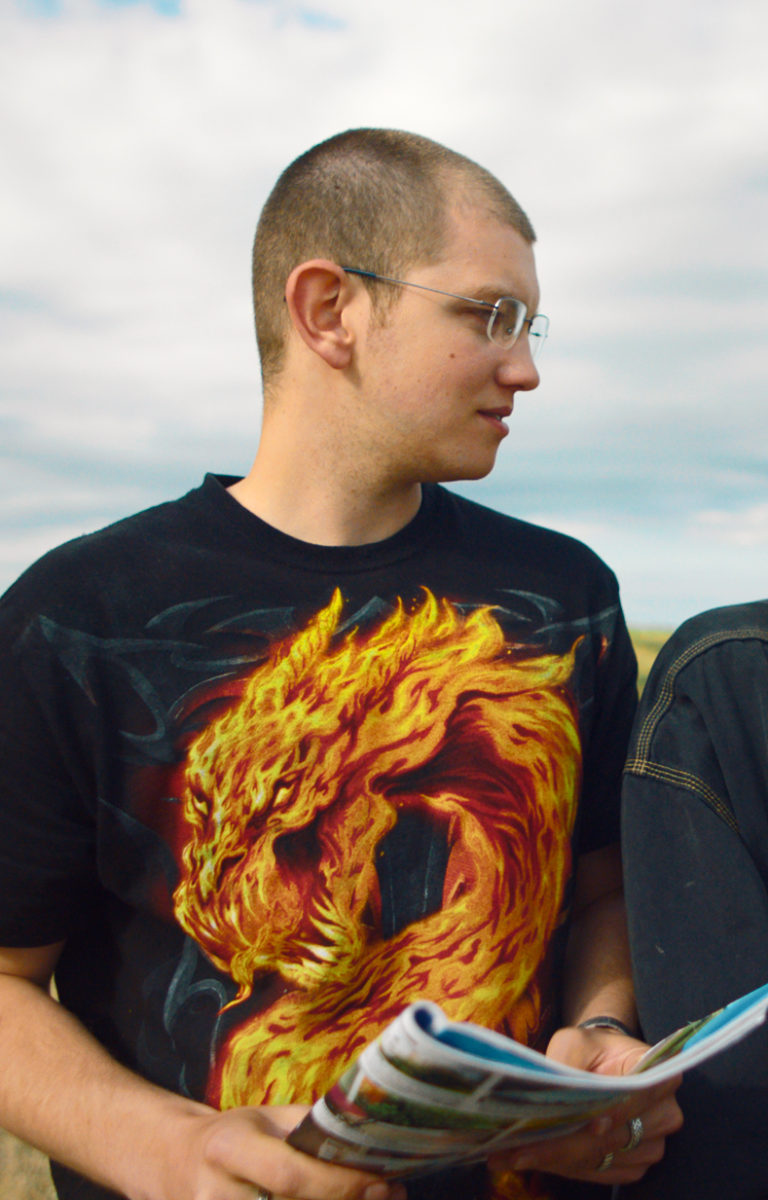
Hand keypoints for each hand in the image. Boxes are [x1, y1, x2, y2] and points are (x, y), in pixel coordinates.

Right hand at [158, 1101, 406, 1199]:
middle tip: (390, 1196)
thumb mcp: (266, 1119)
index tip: (380, 1182)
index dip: (339, 1185)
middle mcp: (216, 1195)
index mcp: (228, 1148)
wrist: (176, 1165)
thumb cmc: (233, 1136)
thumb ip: (311, 1128)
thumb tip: (370, 1137)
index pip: (290, 1177)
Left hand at [488, 1026, 682, 1185]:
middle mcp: (665, 1113)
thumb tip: (555, 1100)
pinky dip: (564, 1168)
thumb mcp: (575, 1043)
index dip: (604, 1116)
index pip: (631, 1101)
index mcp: (660, 1075)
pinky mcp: (635, 1165)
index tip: (573, 1127)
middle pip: (611, 1139)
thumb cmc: (589, 1049)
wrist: (602, 1063)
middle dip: (560, 1145)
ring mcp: (653, 1144)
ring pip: (602, 1160)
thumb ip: (569, 1066)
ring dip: (555, 1160)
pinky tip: (534, 1159)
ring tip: (511, 1153)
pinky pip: (600, 1174)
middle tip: (512, 1149)